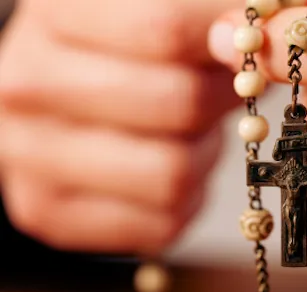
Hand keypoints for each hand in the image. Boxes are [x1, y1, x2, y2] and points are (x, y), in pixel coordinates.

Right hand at [0, 0, 240, 255]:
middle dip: (219, 103)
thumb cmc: (123, 57)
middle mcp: (27, 87)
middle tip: (219, 94)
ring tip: (189, 135)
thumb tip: (243, 44)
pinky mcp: (50, 212)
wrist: (65, 99)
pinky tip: (166, 168)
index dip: (232, 44)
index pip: (167, 30)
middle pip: (179, 105)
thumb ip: (206, 17)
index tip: (248, 51)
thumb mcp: (159, 14)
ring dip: (203, 157)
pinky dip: (184, 200)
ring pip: (173, 175)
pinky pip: (162, 224)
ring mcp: (31, 157)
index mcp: (57, 16)